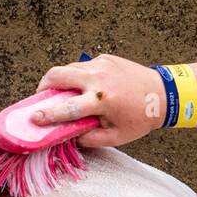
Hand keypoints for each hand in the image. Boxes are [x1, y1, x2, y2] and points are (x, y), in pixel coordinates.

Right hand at [33, 54, 166, 147]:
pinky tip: (83, 87)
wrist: (163, 94)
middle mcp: (99, 79)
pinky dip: (77, 76)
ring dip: (58, 80)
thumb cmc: (141, 117)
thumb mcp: (117, 136)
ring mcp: (101, 65)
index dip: (48, 114)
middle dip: (44, 86)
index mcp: (102, 101)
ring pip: (67, 68)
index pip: (67, 107)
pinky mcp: (105, 58)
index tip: (34, 117)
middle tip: (41, 98)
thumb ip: (91, 138)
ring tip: (58, 93)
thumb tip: (69, 135)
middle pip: (58, 76)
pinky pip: (82, 66)